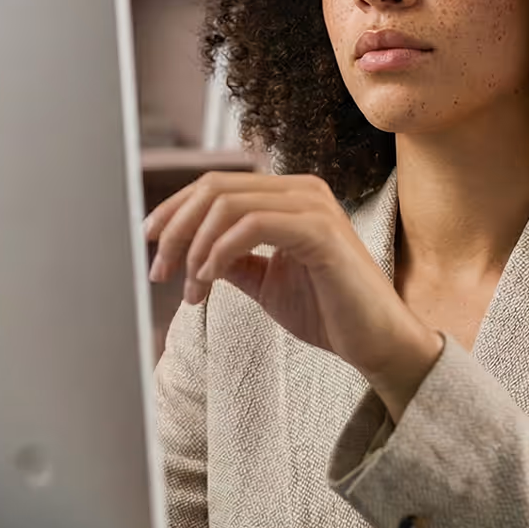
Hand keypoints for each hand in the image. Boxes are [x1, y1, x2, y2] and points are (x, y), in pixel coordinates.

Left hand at [143, 171, 439, 386]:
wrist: (376, 342)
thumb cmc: (328, 312)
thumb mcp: (265, 282)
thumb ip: (232, 259)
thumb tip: (189, 252)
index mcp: (290, 196)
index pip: (218, 185)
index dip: (176, 210)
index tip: (151, 244)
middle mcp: (302, 190)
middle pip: (215, 187)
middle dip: (176, 228)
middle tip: (160, 271)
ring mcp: (314, 207)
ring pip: (228, 204)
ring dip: (195, 248)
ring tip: (191, 289)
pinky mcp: (321, 231)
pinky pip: (252, 226)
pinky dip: (219, 253)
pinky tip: (209, 281)